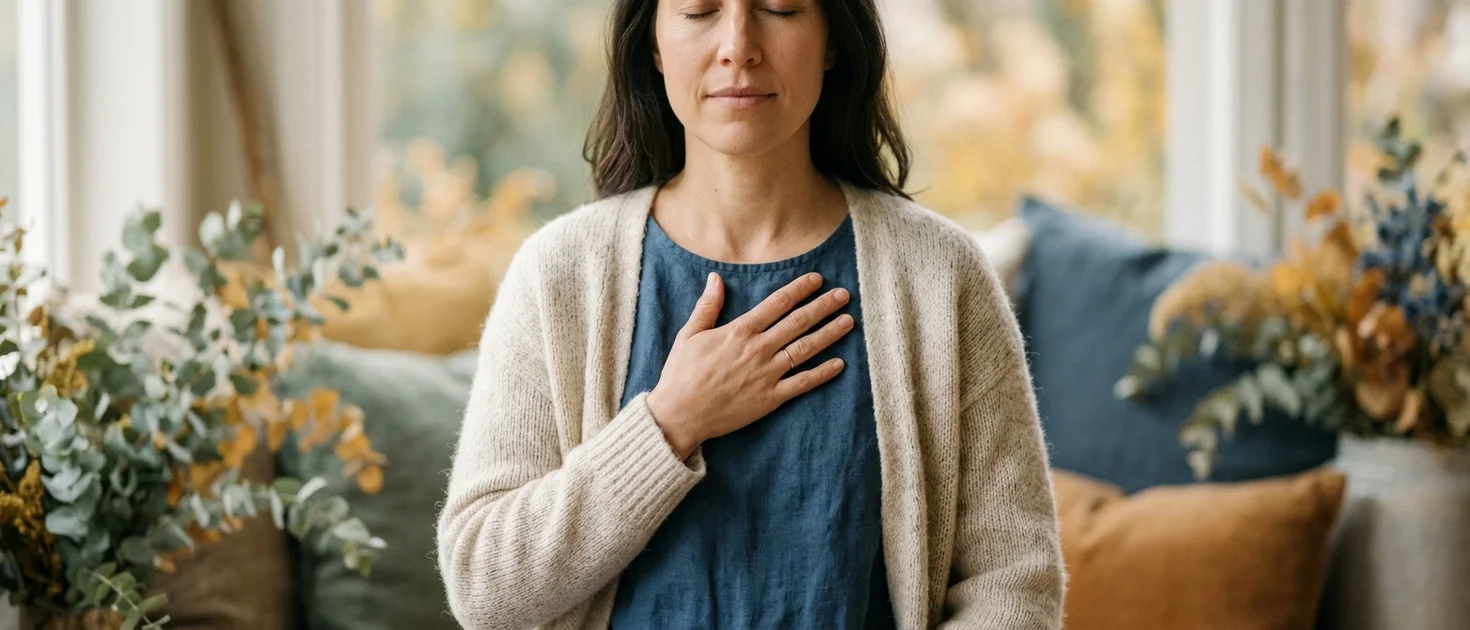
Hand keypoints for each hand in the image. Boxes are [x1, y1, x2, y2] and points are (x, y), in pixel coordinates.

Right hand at [646, 271, 853, 458]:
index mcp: (739, 331)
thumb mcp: (689, 334)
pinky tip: (840, 364)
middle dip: (823, 306)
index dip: (800, 289)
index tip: (817, 279)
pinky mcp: (770, 398)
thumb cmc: (681, 374)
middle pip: (798, 322)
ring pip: (805, 349)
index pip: (777, 303)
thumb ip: (707, 306)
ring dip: (829, 334)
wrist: (680, 414)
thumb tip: (715, 278)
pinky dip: (822, 373)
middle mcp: (758, 349)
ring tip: (849, 321)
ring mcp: (767, 374)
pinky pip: (802, 383)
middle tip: (843, 295)